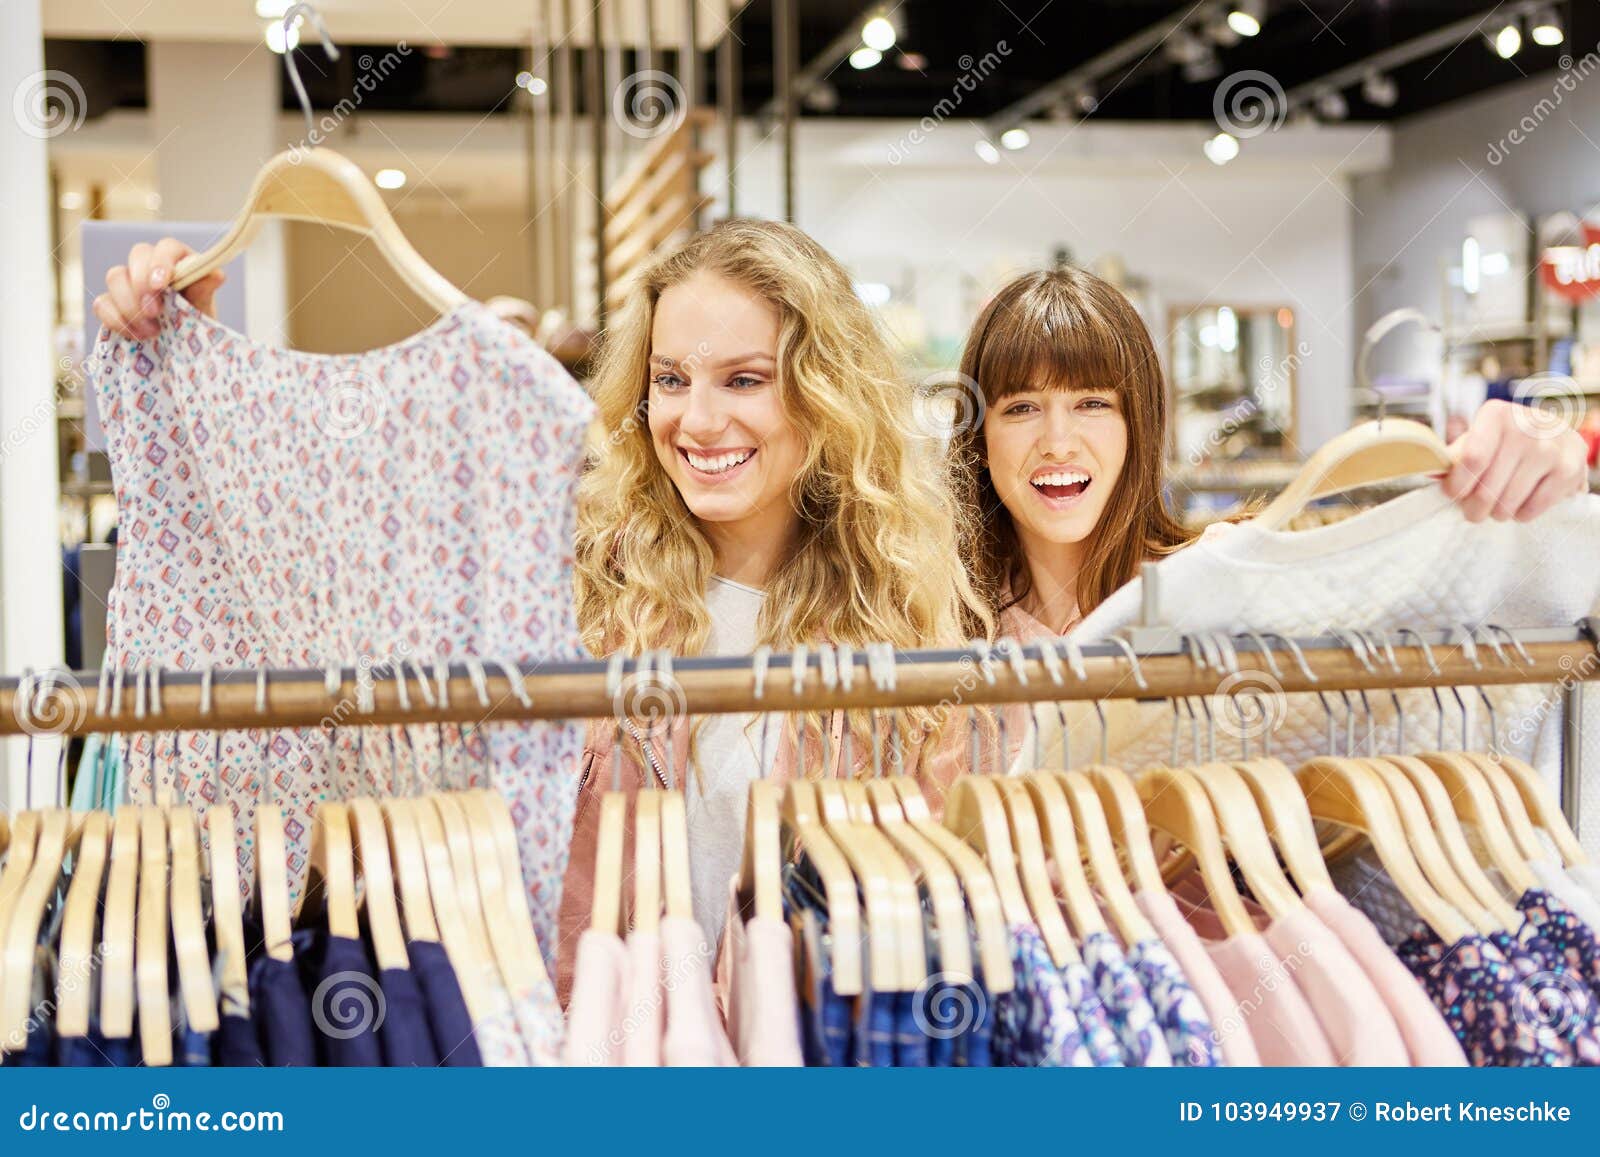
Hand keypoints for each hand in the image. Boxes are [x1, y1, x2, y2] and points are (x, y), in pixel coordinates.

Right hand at [91, 238, 224, 339]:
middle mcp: (150, 265)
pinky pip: (101, 303)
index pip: (167, 247)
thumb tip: (216, 275)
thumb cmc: (195, 321)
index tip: (161, 284)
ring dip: (130, 305)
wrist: (182, 348)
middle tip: (155, 312)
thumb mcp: (203, 308)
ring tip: (152, 331)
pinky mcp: (111, 302)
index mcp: (178, 260)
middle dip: (142, 284)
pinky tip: (136, 335)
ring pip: (114, 277)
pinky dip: (116, 320)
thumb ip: (205, 290)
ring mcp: (128, 282)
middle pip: (137, 255)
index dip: (161, 262)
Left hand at [1440, 398, 1589, 521]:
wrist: (1557, 438)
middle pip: (1487, 488)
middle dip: (1474, 507)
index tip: (1452, 494)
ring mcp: (1551, 448)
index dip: (1457, 485)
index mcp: (1496, 414)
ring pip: (1507, 503)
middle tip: (1474, 509)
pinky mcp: (1569, 470)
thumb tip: (1427, 469)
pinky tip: (1519, 504)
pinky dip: (1519, 515)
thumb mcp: (1479, 438)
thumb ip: (1454, 455)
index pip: (1471, 459)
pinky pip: (1531, 510)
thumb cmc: (1506, 442)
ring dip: (1496, 513)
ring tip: (1497, 505)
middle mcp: (1527, 427)